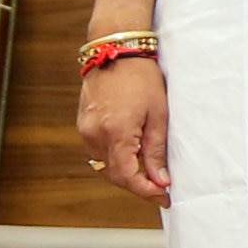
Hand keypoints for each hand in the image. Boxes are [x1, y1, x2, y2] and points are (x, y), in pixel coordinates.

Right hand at [77, 55, 171, 205]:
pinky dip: (115, 159)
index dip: (145, 191)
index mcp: (116, 132)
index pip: (126, 177)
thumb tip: (160, 180)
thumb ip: (156, 151)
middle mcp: (95, 134)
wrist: (115, 51)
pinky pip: (99, 151)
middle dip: (138, 186)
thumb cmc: (141, 78)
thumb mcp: (158, 115)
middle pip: (114, 175)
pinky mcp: (83, 124)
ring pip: (105, 166)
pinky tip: (132, 157)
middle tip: (161, 189)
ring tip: (150, 175)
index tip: (163, 196)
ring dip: (126, 173)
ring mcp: (85, 130)